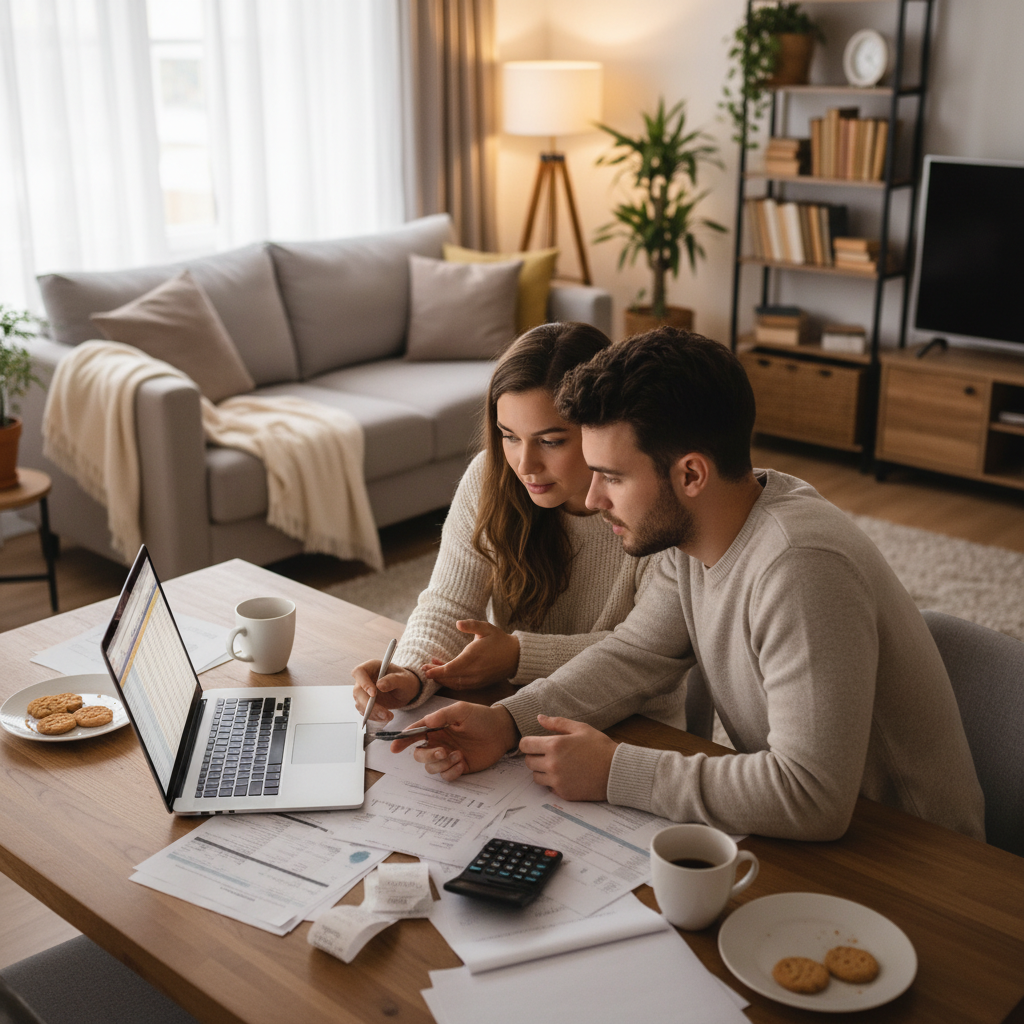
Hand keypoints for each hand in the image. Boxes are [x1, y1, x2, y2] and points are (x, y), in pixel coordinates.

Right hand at [351, 659, 421, 723]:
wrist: (406, 690)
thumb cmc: (404, 680)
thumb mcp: (404, 679)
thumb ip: (393, 680)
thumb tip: (379, 685)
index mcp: (372, 667)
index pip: (359, 672)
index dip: (363, 683)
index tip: (374, 694)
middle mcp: (364, 679)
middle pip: (358, 691)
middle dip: (369, 705)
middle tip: (384, 713)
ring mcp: (363, 691)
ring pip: (360, 703)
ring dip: (372, 713)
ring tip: (388, 716)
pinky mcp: (365, 702)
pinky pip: (364, 711)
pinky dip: (374, 716)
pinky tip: (385, 717)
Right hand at [391, 702, 519, 781]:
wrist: (501, 731)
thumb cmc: (482, 717)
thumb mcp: (462, 710)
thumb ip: (443, 715)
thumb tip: (426, 721)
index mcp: (436, 727)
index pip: (415, 733)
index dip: (403, 740)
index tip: (395, 747)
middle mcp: (439, 742)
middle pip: (419, 755)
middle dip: (427, 756)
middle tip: (442, 752)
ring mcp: (448, 756)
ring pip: (431, 767)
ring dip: (442, 764)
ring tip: (459, 755)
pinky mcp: (458, 767)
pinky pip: (446, 776)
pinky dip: (451, 772)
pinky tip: (463, 763)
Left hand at [421, 620, 520, 689]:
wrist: (515, 656)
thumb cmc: (499, 640)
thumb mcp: (487, 628)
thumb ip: (472, 625)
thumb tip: (458, 623)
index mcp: (474, 657)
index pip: (451, 668)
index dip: (437, 671)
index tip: (426, 669)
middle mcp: (474, 671)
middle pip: (450, 678)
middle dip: (436, 675)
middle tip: (423, 670)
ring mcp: (477, 679)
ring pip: (455, 683)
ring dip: (442, 679)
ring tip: (431, 672)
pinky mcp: (479, 683)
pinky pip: (461, 685)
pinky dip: (451, 682)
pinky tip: (444, 674)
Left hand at [518, 715, 618, 801]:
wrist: (616, 771)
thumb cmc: (600, 747)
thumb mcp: (580, 728)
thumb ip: (557, 723)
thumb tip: (539, 717)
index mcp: (554, 745)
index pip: (525, 745)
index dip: (528, 743)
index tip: (535, 744)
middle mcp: (552, 764)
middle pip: (528, 761)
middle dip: (535, 756)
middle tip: (548, 754)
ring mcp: (557, 780)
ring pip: (535, 776)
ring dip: (542, 771)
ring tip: (557, 765)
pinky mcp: (563, 793)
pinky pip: (548, 787)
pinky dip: (553, 782)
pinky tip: (565, 775)